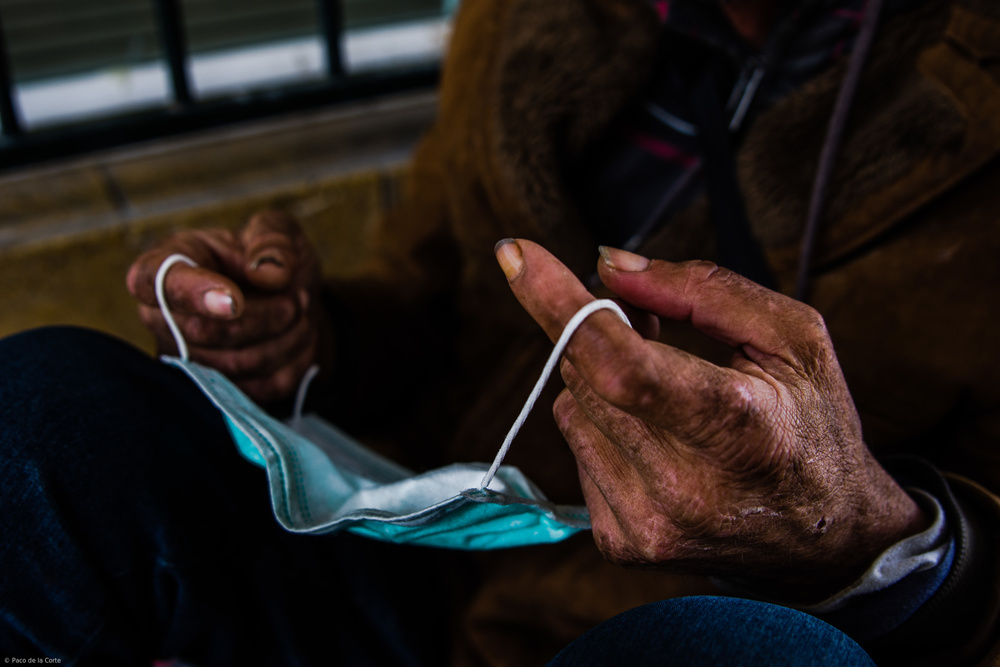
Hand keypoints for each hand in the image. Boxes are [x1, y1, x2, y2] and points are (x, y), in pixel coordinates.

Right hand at [127, 211, 329, 404]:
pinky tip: (297, 335)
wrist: (288, 300)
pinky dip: (294, 359)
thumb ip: (273, 239)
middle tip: (296, 298)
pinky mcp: (219, 390)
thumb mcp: (278, 231)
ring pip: (237, 364)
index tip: (235, 300)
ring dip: (285, 337)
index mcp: (165, 265)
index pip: (150, 282)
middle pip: (201, 331)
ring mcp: (186, 360)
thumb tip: (267, 274)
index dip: (191, 294)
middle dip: (263, 316)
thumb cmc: (268, 260)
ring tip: (299, 309)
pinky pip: (262, 387)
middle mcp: (162, 317)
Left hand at [495, 239, 926, 599]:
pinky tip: (657, 438)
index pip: (621, 364)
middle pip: (587, 375)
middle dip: (598, 331)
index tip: (516, 254)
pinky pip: (577, 448)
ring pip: (572, 407)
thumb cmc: (813, 424)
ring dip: (603, 380)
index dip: (559, 305)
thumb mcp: (791, 337)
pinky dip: (604, 425)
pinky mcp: (622, 542)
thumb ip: (701, 290)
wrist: (826, 540)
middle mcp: (684, 488)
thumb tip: (606, 267)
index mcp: (737, 428)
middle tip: (648, 323)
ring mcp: (648, 523)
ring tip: (667, 390)